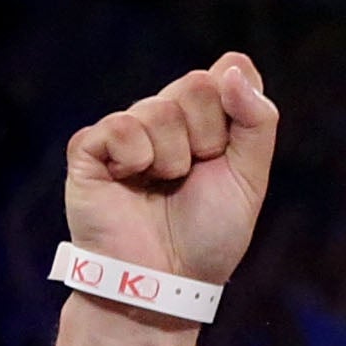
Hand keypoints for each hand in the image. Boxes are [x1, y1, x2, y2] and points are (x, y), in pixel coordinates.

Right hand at [63, 54, 275, 289]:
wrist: (167, 282)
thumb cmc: (209, 234)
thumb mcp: (251, 178)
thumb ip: (256, 120)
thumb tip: (232, 64)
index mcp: (205, 120)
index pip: (226, 75)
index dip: (235, 116)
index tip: (227, 156)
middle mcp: (164, 117)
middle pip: (196, 84)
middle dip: (207, 138)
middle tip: (192, 176)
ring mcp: (125, 131)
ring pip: (159, 109)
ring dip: (172, 159)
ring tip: (161, 186)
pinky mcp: (89, 149)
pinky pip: (121, 127)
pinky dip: (136, 160)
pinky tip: (129, 183)